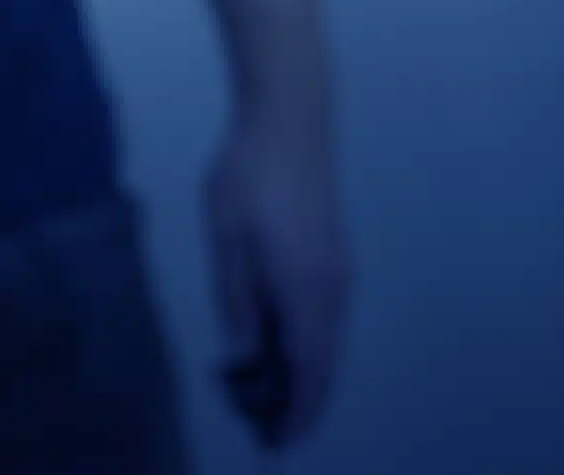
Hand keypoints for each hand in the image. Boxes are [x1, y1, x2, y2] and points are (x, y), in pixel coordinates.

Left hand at [205, 115, 352, 444]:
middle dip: (303, 402)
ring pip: (328, 341)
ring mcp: (338, 272)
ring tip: (269, 395)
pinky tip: (281, 345)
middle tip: (270, 429)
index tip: (278, 442)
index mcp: (304, 290)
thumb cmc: (248, 178)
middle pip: (324, 363)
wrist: (290, 121)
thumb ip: (236, 301)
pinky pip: (327, 318)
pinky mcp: (334, 256)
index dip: (296, 410)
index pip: (307, 369)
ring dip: (306, 374)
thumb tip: (244, 356)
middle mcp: (331, 289)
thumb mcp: (226, 240)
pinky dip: (310, 344)